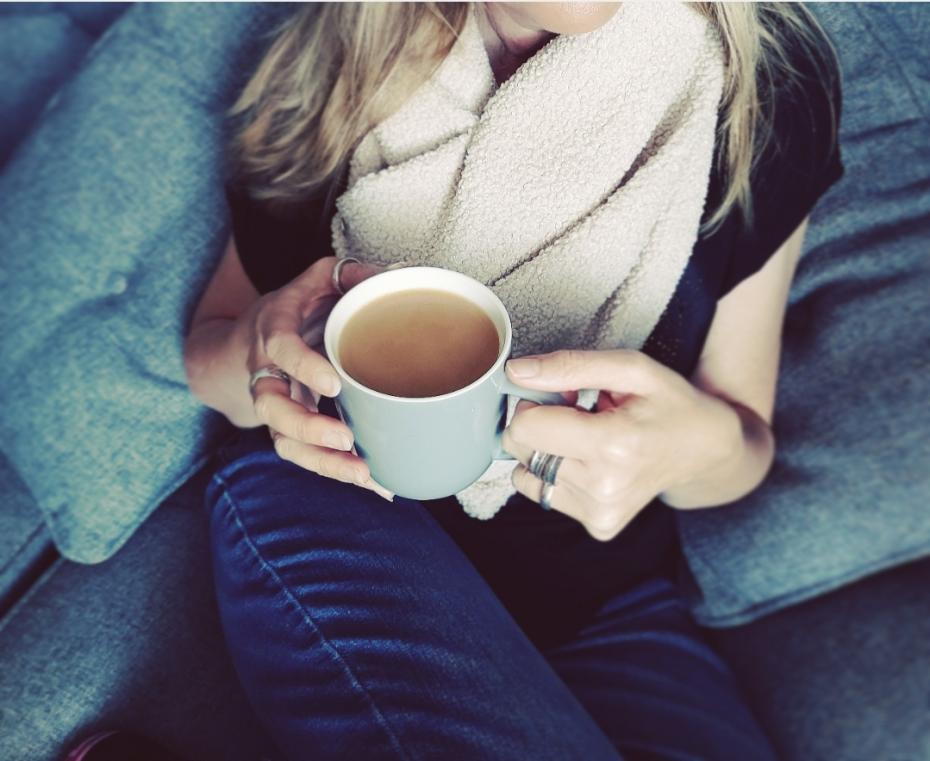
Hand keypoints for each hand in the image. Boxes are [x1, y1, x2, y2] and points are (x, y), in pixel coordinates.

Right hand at [245, 256, 392, 498]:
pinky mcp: (289, 429)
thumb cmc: (293, 309)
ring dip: (323, 463)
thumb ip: (348, 274)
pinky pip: (305, 457)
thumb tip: (391, 277)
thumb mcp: (315, 280)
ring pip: (285, 442)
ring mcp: (276, 407)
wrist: (247, 339)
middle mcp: (267, 374)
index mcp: (273, 332)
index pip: (282, 351)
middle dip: (307, 428)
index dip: (304, 368)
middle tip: (346, 439)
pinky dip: (337, 473)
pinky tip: (375, 485)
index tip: (335, 384)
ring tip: (364, 474)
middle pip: (272, 409)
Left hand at [501, 350, 742, 540]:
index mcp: (614, 444)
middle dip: (537, 424)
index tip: (561, 397)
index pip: (527, 427)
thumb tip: (516, 372)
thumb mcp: (631, 369)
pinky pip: (543, 493)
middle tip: (576, 415)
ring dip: (546, 450)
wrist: (706, 449)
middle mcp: (605, 487)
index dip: (534, 403)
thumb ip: (570, 366)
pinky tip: (588, 462)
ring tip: (586, 439)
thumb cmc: (670, 404)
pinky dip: (555, 474)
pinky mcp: (599, 526)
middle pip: (521, 449)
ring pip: (527, 473)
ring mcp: (601, 512)